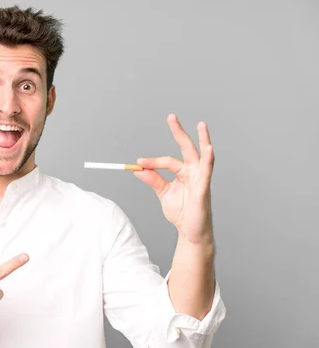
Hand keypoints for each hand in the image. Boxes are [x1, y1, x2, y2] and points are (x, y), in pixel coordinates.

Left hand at [134, 113, 214, 244]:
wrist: (189, 231)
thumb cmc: (181, 212)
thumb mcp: (163, 193)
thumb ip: (153, 180)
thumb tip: (138, 169)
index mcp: (184, 172)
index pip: (167, 161)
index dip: (152, 161)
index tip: (138, 163)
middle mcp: (194, 172)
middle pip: (186, 148)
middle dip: (179, 132)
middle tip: (171, 116)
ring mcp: (201, 178)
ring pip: (202, 155)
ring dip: (202, 139)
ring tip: (201, 124)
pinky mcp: (204, 188)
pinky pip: (207, 171)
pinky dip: (208, 159)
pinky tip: (209, 148)